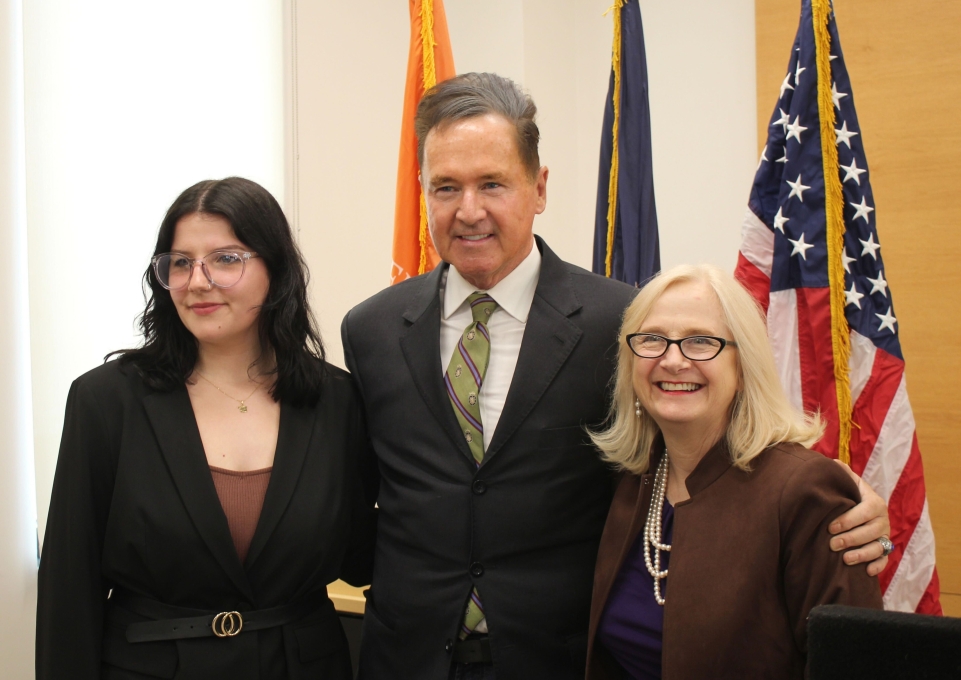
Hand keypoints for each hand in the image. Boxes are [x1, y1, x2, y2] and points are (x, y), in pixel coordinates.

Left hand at [828, 460, 890, 576]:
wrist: (860, 508)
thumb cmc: (849, 495)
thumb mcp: (847, 483)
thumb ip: (842, 474)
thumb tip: (833, 463)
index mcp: (875, 502)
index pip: (866, 511)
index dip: (849, 520)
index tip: (830, 527)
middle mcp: (883, 519)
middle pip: (871, 531)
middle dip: (851, 539)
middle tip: (832, 545)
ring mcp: (885, 535)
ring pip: (878, 547)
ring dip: (863, 554)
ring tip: (845, 560)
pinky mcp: (885, 550)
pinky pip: (885, 560)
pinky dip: (878, 566)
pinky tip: (866, 571)